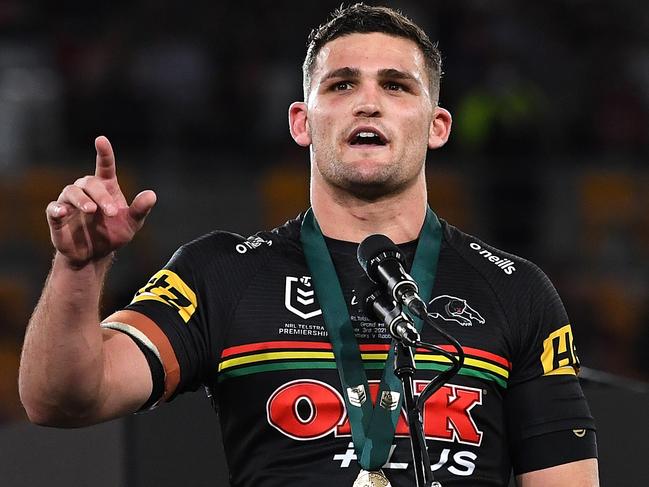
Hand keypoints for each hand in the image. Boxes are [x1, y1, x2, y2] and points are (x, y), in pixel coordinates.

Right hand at [46, 136, 156, 266]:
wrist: (95, 255)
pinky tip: (63, 212)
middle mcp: (87, 191)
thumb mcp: (132, 224)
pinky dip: (57, 209)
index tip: (101, 140)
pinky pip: (53, 208)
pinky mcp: (57, 216)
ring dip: (82, 199)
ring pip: (71, 191)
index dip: (104, 153)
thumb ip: (140, 209)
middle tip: (112, 212)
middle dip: (101, 196)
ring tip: (91, 211)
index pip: (105, 166)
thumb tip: (152, 195)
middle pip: (90, 182)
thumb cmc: (113, 234)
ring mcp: (70, 203)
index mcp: (106, 188)